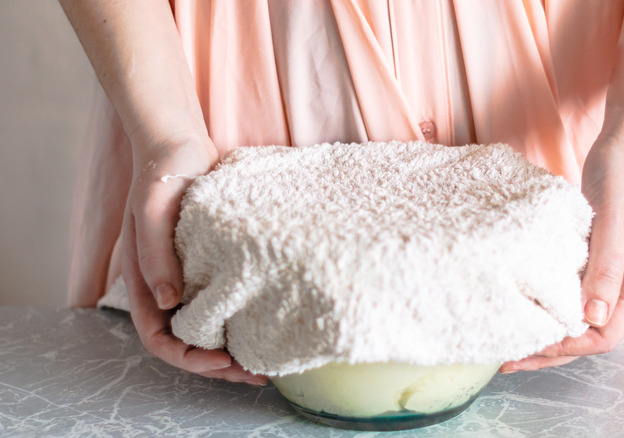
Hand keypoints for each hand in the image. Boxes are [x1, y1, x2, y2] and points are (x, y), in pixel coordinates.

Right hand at [121, 129, 267, 384]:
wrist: (180, 142)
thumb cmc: (162, 170)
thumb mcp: (154, 209)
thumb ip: (156, 254)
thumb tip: (170, 302)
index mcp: (143, 280)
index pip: (158, 338)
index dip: (188, 358)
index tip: (224, 362)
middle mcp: (165, 284)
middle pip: (187, 342)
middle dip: (218, 365)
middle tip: (259, 375)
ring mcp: (188, 276)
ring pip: (207, 326)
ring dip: (233, 347)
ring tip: (269, 361)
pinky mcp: (210, 263)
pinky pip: (224, 302)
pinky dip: (242, 318)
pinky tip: (270, 321)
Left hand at [500, 132, 623, 371]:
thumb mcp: (615, 221)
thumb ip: (605, 270)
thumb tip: (592, 319)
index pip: (607, 333)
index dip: (570, 347)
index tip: (532, 348)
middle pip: (591, 332)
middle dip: (553, 349)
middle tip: (509, 359)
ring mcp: (613, 272)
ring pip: (580, 315)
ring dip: (550, 329)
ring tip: (512, 340)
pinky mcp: (596, 257)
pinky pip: (573, 291)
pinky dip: (551, 303)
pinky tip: (525, 305)